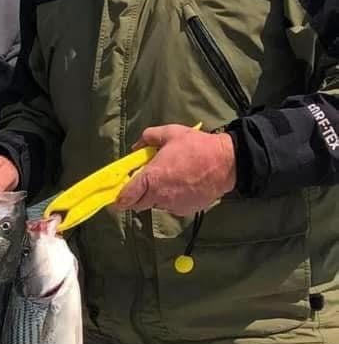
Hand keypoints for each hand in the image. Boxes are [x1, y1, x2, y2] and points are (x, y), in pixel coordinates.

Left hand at [114, 126, 237, 214]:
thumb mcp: (170, 133)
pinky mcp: (185, 210)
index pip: (126, 197)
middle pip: (138, 204)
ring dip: (156, 196)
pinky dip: (172, 199)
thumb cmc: (197, 147)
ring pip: (156, 205)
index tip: (117, 197)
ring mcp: (172, 205)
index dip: (119, 198)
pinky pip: (171, 207)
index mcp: (151, 178)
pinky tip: (182, 186)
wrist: (226, 162)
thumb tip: (136, 147)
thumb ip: (148, 138)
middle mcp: (159, 196)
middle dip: (138, 196)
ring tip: (170, 180)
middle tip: (145, 183)